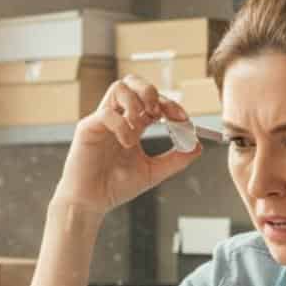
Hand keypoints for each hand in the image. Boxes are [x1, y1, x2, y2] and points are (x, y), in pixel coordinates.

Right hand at [52, 75, 202, 214]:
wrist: (91, 203)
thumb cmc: (116, 186)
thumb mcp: (153, 172)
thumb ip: (176, 160)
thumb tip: (198, 146)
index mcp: (133, 124)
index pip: (153, 101)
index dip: (170, 104)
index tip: (182, 118)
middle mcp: (118, 117)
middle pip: (134, 82)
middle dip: (151, 91)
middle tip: (159, 112)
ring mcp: (102, 120)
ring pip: (119, 87)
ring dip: (136, 103)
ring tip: (140, 127)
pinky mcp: (88, 128)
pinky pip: (106, 113)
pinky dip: (122, 125)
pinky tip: (127, 143)